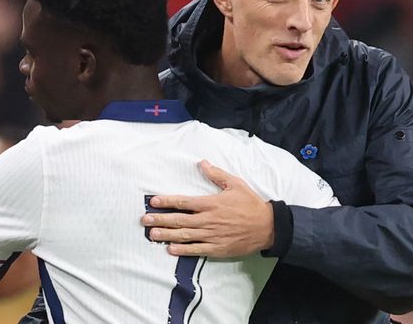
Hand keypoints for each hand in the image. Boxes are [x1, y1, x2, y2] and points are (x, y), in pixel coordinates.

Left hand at [141, 160, 273, 257]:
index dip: (167, 201)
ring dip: (166, 235)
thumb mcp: (235, 184)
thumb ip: (217, 174)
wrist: (267, 226)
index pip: (184, 202)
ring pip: (184, 235)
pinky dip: (183, 250)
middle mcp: (208, 220)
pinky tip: (170, 249)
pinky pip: (196, 250)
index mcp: (211, 203)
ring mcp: (211, 235)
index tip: (153, 201)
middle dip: (160, 220)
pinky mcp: (217, 248)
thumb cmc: (250, 204)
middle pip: (179, 220)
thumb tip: (202, 163)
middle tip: (145, 221)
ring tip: (152, 235)